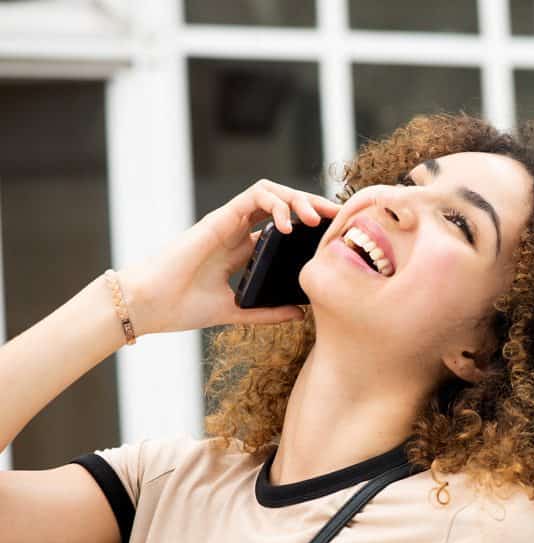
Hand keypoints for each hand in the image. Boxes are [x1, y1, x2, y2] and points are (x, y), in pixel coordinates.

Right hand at [116, 179, 341, 336]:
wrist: (147, 306)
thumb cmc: (180, 307)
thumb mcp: (235, 311)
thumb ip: (266, 312)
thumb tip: (300, 313)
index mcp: (240, 250)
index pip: (282, 227)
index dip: (309, 227)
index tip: (335, 235)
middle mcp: (236, 231)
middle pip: (282, 204)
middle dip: (312, 206)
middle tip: (339, 217)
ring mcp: (228, 222)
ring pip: (271, 192)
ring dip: (299, 199)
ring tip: (317, 219)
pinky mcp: (220, 217)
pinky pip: (255, 195)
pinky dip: (277, 203)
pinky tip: (289, 226)